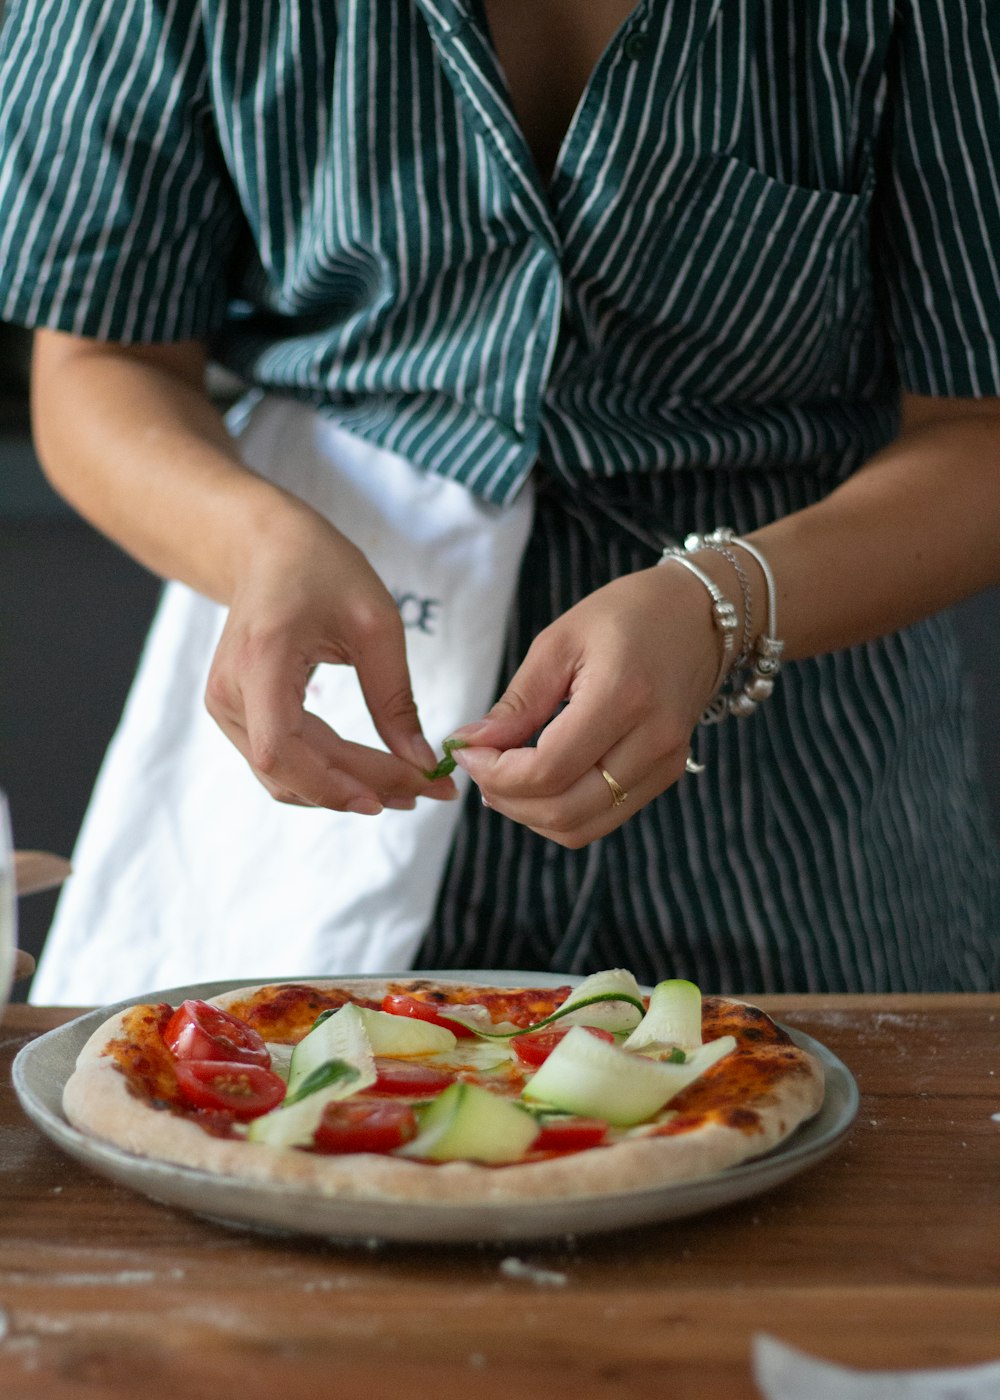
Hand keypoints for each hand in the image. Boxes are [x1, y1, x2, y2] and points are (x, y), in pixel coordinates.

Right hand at [204, 498, 457, 812]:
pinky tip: (371, 774)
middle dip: (358, 789)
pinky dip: (325, 775)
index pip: (281, 749)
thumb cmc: (321, 569)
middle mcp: (229, 691)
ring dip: (343, 790)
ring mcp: (226, 706)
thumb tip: (420, 762)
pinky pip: (280, 761)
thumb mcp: (375, 624)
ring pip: (283, 776)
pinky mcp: (236, 713)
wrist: (266, 548)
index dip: (333, 784)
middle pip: (289, 769)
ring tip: (405, 788)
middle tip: (424, 792)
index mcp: (259, 661)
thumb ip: (395, 698)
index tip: (396, 792)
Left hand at [449, 564, 723, 845]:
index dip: (496, 773)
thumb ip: (518, 702)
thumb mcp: (559, 642)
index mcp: (623, 697)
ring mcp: (665, 764)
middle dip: (507, 800)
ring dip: (531, 814)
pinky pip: (603, 817)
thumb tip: (472, 744)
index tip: (467, 751)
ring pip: (582, 827)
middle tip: (480, 767)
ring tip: (504, 777)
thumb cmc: (626, 615)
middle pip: (564, 811)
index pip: (548, 770)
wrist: (699, 614)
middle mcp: (652, 741)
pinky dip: (560, 811)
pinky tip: (539, 780)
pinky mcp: (667, 775)